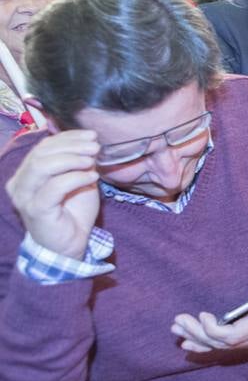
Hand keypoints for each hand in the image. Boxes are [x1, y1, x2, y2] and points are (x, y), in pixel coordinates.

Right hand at [4, 130, 101, 259]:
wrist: (69, 245)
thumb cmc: (73, 212)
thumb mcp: (78, 180)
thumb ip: (78, 162)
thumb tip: (89, 143)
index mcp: (26, 173)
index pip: (43, 147)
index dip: (67, 137)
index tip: (90, 135)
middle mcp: (20, 183)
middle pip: (41, 153)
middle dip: (71, 146)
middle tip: (94, 147)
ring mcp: (25, 197)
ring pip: (42, 166)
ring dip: (71, 159)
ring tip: (92, 161)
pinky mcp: (36, 210)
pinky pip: (54, 187)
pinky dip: (75, 178)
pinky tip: (92, 176)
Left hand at [170, 271, 247, 352]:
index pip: (234, 335)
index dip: (214, 330)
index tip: (202, 315)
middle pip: (221, 343)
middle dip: (198, 333)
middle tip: (179, 321)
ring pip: (218, 346)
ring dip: (196, 339)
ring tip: (176, 330)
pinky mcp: (245, 340)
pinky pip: (221, 347)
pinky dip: (203, 345)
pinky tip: (187, 343)